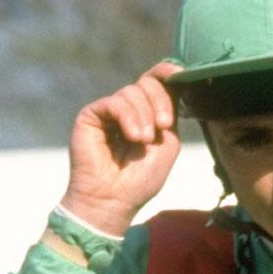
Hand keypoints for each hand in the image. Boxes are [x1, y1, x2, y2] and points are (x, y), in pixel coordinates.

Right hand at [60, 63, 183, 237]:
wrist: (113, 201)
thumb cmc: (140, 179)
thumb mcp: (167, 143)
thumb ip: (171, 112)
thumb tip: (174, 82)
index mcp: (147, 113)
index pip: (157, 83)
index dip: (168, 72)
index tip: (181, 73)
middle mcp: (127, 108)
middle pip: (147, 82)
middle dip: (161, 101)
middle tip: (163, 127)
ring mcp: (108, 111)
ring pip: (133, 91)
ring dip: (144, 116)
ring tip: (143, 142)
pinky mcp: (91, 115)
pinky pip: (115, 102)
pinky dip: (129, 117)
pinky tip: (133, 137)